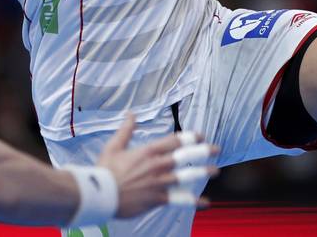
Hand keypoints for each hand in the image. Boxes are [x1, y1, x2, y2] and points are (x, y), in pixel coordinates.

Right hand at [96, 113, 218, 217]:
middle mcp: (156, 165)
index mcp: (147, 151)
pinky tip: (206, 202)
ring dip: (202, 172)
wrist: (100, 193)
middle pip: (184, 156)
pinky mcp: (157, 199)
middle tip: (217, 149)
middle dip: (202, 151)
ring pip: (186, 176)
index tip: (200, 136)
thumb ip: (126, 130)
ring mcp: (159, 183)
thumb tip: (131, 113)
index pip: (173, 141)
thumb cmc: (105, 170)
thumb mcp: (114, 146)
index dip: (189, 137)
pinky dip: (194, 201)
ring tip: (216, 170)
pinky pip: (179, 199)